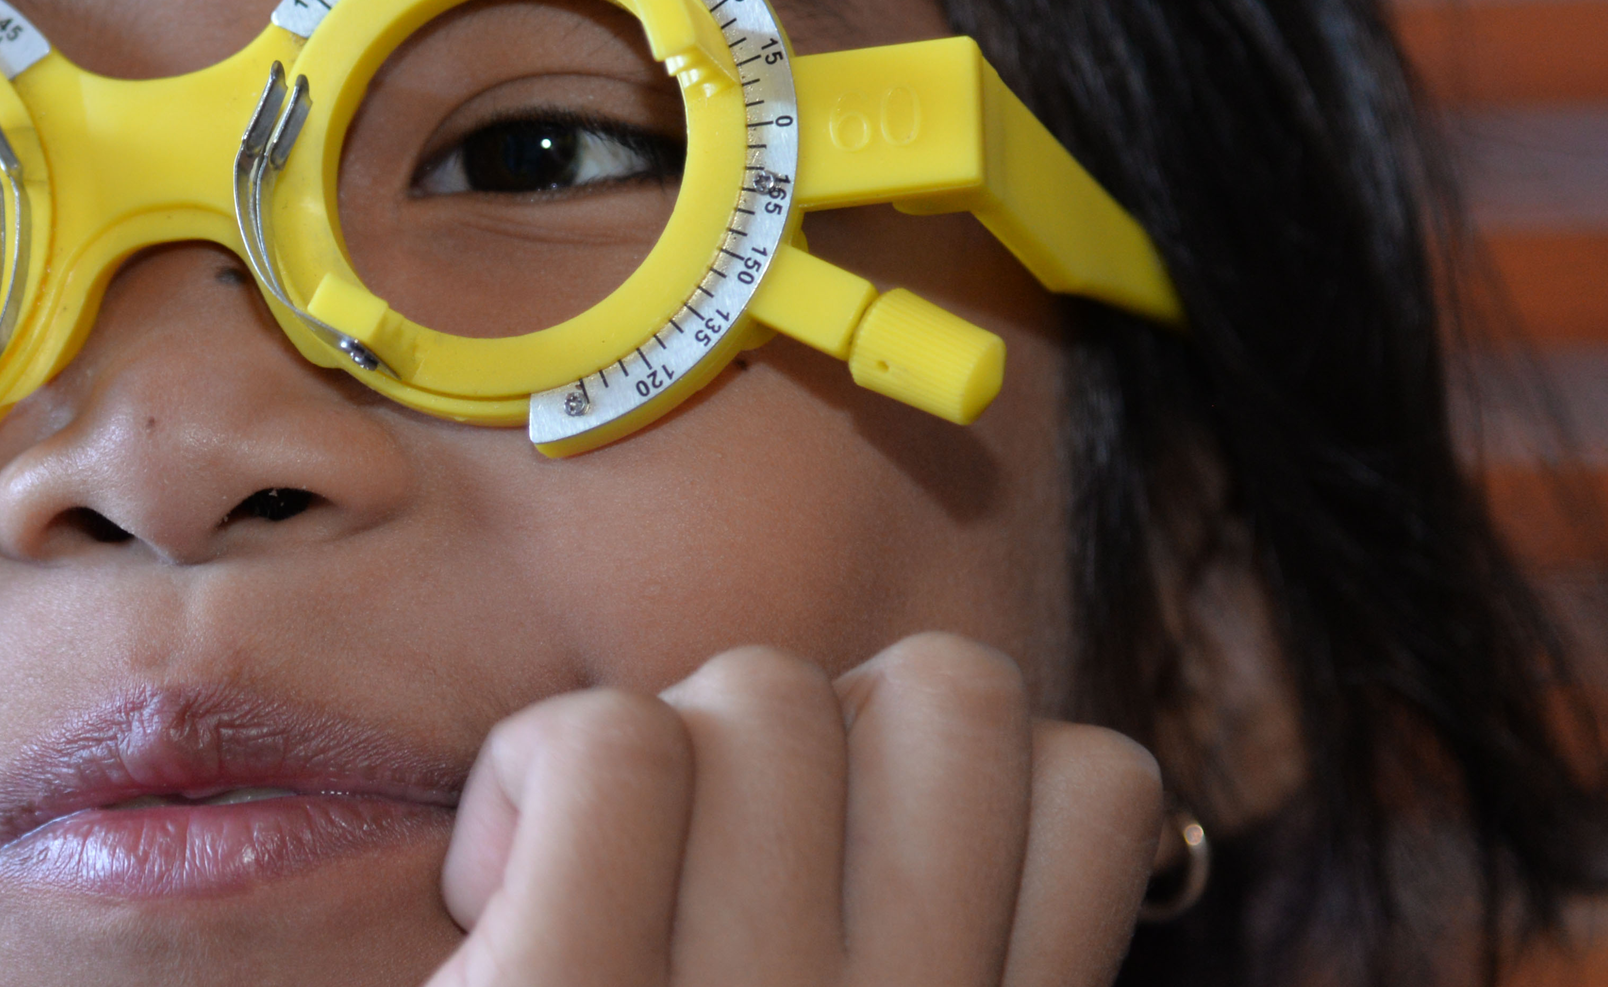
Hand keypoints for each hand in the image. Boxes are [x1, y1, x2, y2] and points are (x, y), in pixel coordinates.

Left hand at [431, 633, 1167, 986]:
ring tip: (595, 895)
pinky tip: (504, 894)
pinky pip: (613, 744)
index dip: (971, 777)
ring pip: (764, 689)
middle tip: (711, 870)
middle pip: (946, 687)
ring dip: (664, 751)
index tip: (860, 874)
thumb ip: (927, 919)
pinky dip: (526, 779)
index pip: (1103, 781)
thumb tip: (1028, 760)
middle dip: (808, 729)